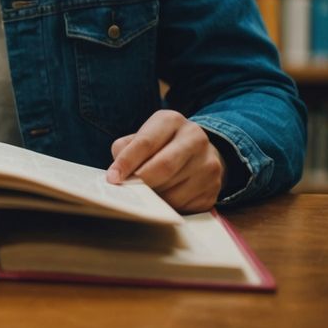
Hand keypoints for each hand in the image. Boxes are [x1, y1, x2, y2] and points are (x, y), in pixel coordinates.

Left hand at [106, 110, 225, 213]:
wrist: (199, 152)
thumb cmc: (161, 144)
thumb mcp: (143, 136)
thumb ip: (126, 149)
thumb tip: (117, 173)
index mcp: (172, 121)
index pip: (145, 143)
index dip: (126, 162)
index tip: (113, 178)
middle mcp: (195, 138)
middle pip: (164, 167)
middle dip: (142, 181)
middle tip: (128, 190)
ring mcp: (209, 164)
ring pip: (175, 190)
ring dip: (155, 197)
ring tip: (146, 194)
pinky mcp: (214, 188)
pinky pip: (186, 205)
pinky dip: (169, 206)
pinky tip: (165, 199)